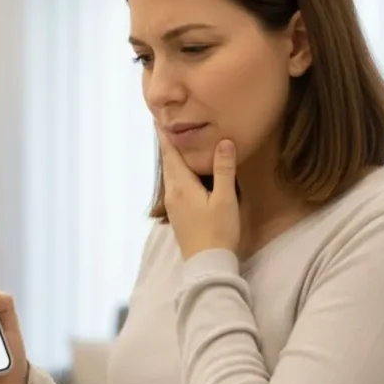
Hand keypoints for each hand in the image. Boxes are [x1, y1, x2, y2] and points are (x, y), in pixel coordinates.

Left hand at [157, 129, 240, 258]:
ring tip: (175, 145)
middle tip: (166, 125)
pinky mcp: (179, 215)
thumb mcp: (225, 198)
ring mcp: (174, 206)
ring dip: (172, 159)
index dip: (165, 135)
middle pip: (168, 163)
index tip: (158, 118)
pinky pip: (175, 186)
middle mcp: (173, 194)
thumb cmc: (218, 231)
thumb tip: (224, 141)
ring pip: (171, 175)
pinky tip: (185, 174)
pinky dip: (178, 173)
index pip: (170, 154)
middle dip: (168, 144)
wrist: (207, 264)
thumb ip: (224, 169)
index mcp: (181, 185)